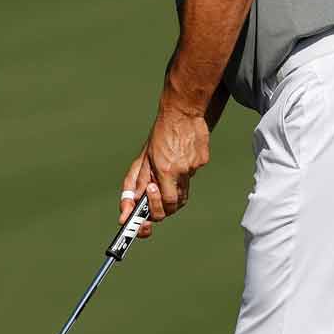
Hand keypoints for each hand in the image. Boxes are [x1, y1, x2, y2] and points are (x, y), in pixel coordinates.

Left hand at [120, 106, 210, 233]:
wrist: (183, 111)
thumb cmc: (160, 134)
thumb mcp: (143, 158)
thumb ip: (137, 182)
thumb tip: (130, 205)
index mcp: (165, 170)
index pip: (164, 205)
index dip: (155, 214)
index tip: (144, 223)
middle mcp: (180, 171)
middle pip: (175, 203)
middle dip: (163, 204)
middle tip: (154, 194)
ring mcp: (194, 166)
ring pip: (183, 188)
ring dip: (173, 185)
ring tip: (168, 166)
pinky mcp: (202, 160)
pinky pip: (192, 173)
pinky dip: (185, 169)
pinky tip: (181, 154)